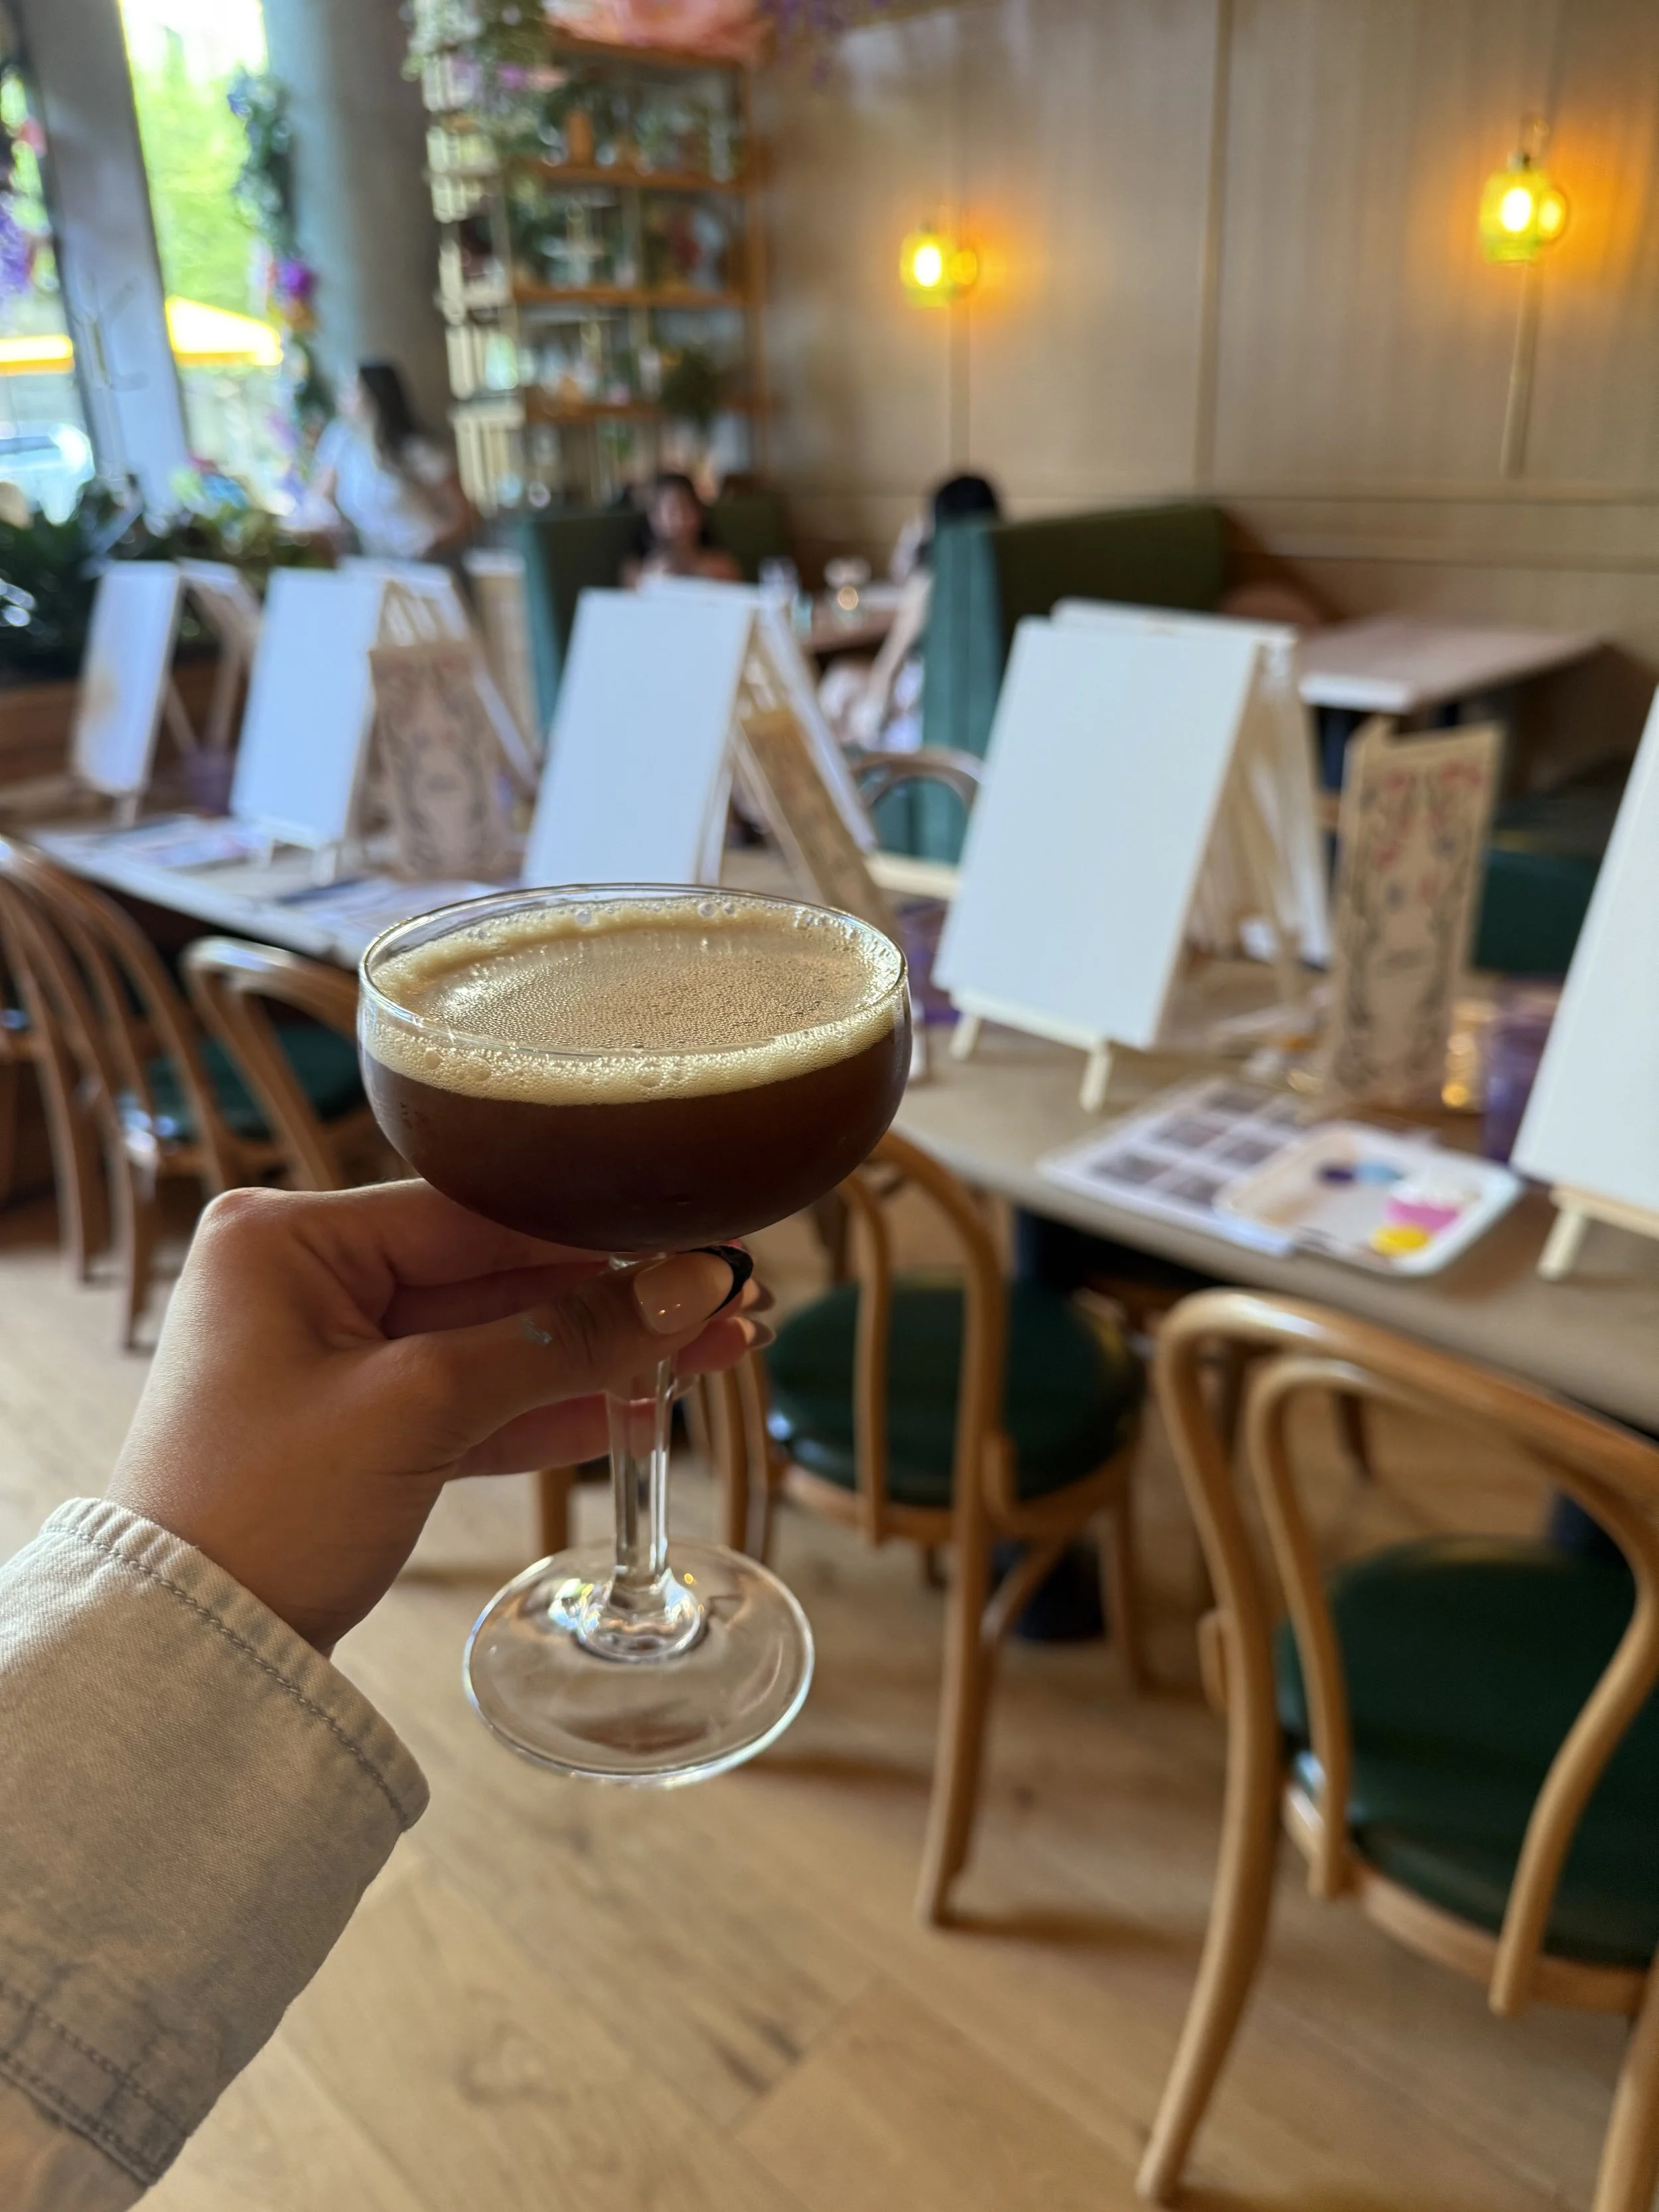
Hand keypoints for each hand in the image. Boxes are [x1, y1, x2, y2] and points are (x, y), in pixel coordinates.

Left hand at [107, 1181, 767, 1652]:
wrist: (183, 1659)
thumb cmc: (258, 1511)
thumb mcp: (417, 1409)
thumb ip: (559, 1341)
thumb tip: (691, 1284)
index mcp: (285, 1239)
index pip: (474, 1212)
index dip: (596, 1232)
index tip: (698, 1240)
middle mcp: (304, 1282)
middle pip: (494, 1274)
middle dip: (615, 1295)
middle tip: (728, 1293)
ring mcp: (333, 1360)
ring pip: (497, 1343)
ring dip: (602, 1352)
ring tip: (719, 1341)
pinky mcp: (360, 1430)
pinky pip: (475, 1402)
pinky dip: (555, 1408)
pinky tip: (650, 1398)